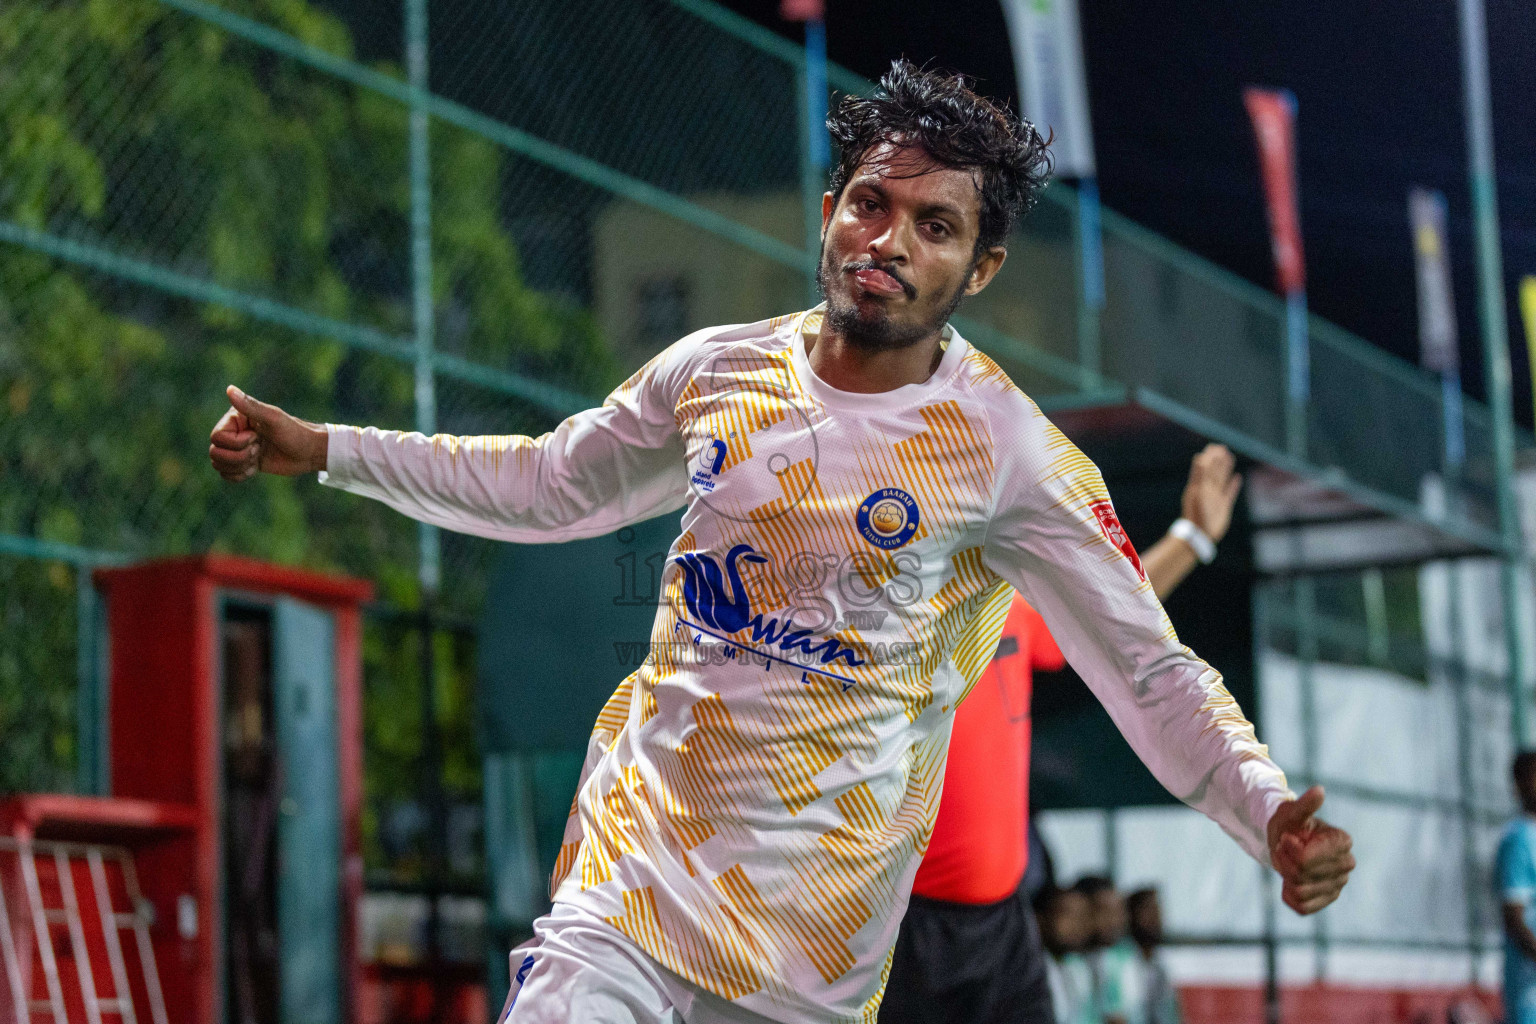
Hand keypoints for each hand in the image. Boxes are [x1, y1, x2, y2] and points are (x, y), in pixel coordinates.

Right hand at [209, 385, 327, 480]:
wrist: (310, 452)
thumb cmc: (295, 432)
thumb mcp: (273, 419)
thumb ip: (251, 406)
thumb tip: (230, 389)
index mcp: (236, 418)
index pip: (216, 437)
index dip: (236, 443)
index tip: (256, 438)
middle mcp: (234, 432)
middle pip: (214, 452)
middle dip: (238, 457)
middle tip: (258, 450)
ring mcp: (238, 449)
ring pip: (218, 464)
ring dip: (239, 466)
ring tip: (257, 459)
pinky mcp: (244, 463)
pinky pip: (226, 474)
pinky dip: (239, 476)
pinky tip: (254, 469)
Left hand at [1180, 443, 1241, 543]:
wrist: (1199, 534)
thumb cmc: (1196, 513)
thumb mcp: (1198, 492)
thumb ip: (1199, 475)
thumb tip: (1201, 457)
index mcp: (1200, 486)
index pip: (1206, 467)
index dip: (1210, 457)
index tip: (1213, 446)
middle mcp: (1208, 490)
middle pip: (1214, 472)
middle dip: (1218, 460)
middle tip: (1222, 448)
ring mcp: (1216, 498)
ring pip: (1222, 480)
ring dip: (1226, 469)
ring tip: (1230, 458)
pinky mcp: (1223, 507)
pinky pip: (1229, 493)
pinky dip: (1233, 485)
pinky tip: (1237, 478)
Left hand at [1267, 785, 1354, 914]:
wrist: (1286, 841)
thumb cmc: (1290, 824)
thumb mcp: (1291, 812)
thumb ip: (1305, 805)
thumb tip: (1319, 791)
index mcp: (1341, 841)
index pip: (1305, 859)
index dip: (1287, 849)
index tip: (1286, 839)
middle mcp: (1346, 863)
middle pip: (1302, 875)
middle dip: (1285, 862)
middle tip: (1285, 850)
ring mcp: (1339, 883)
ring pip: (1301, 892)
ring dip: (1286, 877)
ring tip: (1290, 863)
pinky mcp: (1329, 899)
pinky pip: (1302, 907)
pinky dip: (1289, 895)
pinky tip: (1291, 880)